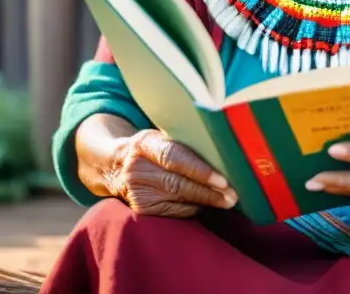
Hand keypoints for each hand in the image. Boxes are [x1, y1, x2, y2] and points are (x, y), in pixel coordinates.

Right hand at [107, 129, 237, 217]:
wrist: (116, 165)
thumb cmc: (152, 148)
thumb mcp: (160, 137)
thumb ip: (184, 143)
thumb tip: (223, 154)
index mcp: (144, 143)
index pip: (174, 157)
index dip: (200, 170)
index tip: (223, 180)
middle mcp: (137, 168)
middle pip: (178, 182)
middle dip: (209, 191)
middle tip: (233, 195)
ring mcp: (136, 191)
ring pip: (177, 199)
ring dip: (205, 201)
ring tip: (227, 201)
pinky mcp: (140, 208)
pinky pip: (173, 211)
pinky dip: (192, 208)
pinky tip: (206, 205)